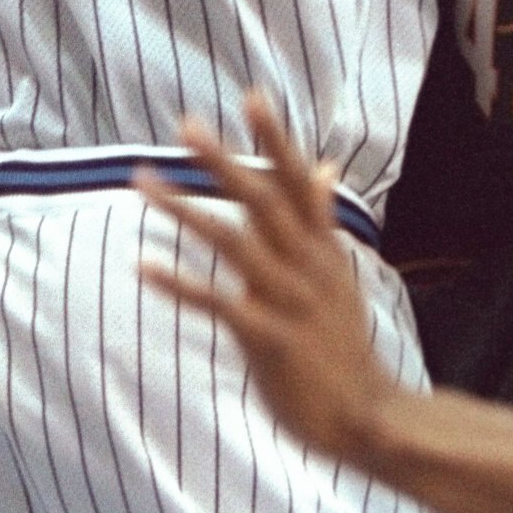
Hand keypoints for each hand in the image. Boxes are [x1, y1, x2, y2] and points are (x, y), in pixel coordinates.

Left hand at [136, 97, 394, 463]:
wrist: (369, 416)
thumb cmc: (343, 346)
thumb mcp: (339, 275)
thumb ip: (322, 221)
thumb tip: (322, 166)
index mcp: (324, 250)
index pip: (298, 182)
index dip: (276, 140)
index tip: (251, 96)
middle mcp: (309, 267)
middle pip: (264, 200)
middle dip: (224, 160)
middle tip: (186, 125)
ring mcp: (292, 302)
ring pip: (235, 243)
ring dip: (186, 210)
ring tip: (143, 182)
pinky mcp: (272, 340)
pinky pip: (220, 305)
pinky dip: (181, 285)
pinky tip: (144, 267)